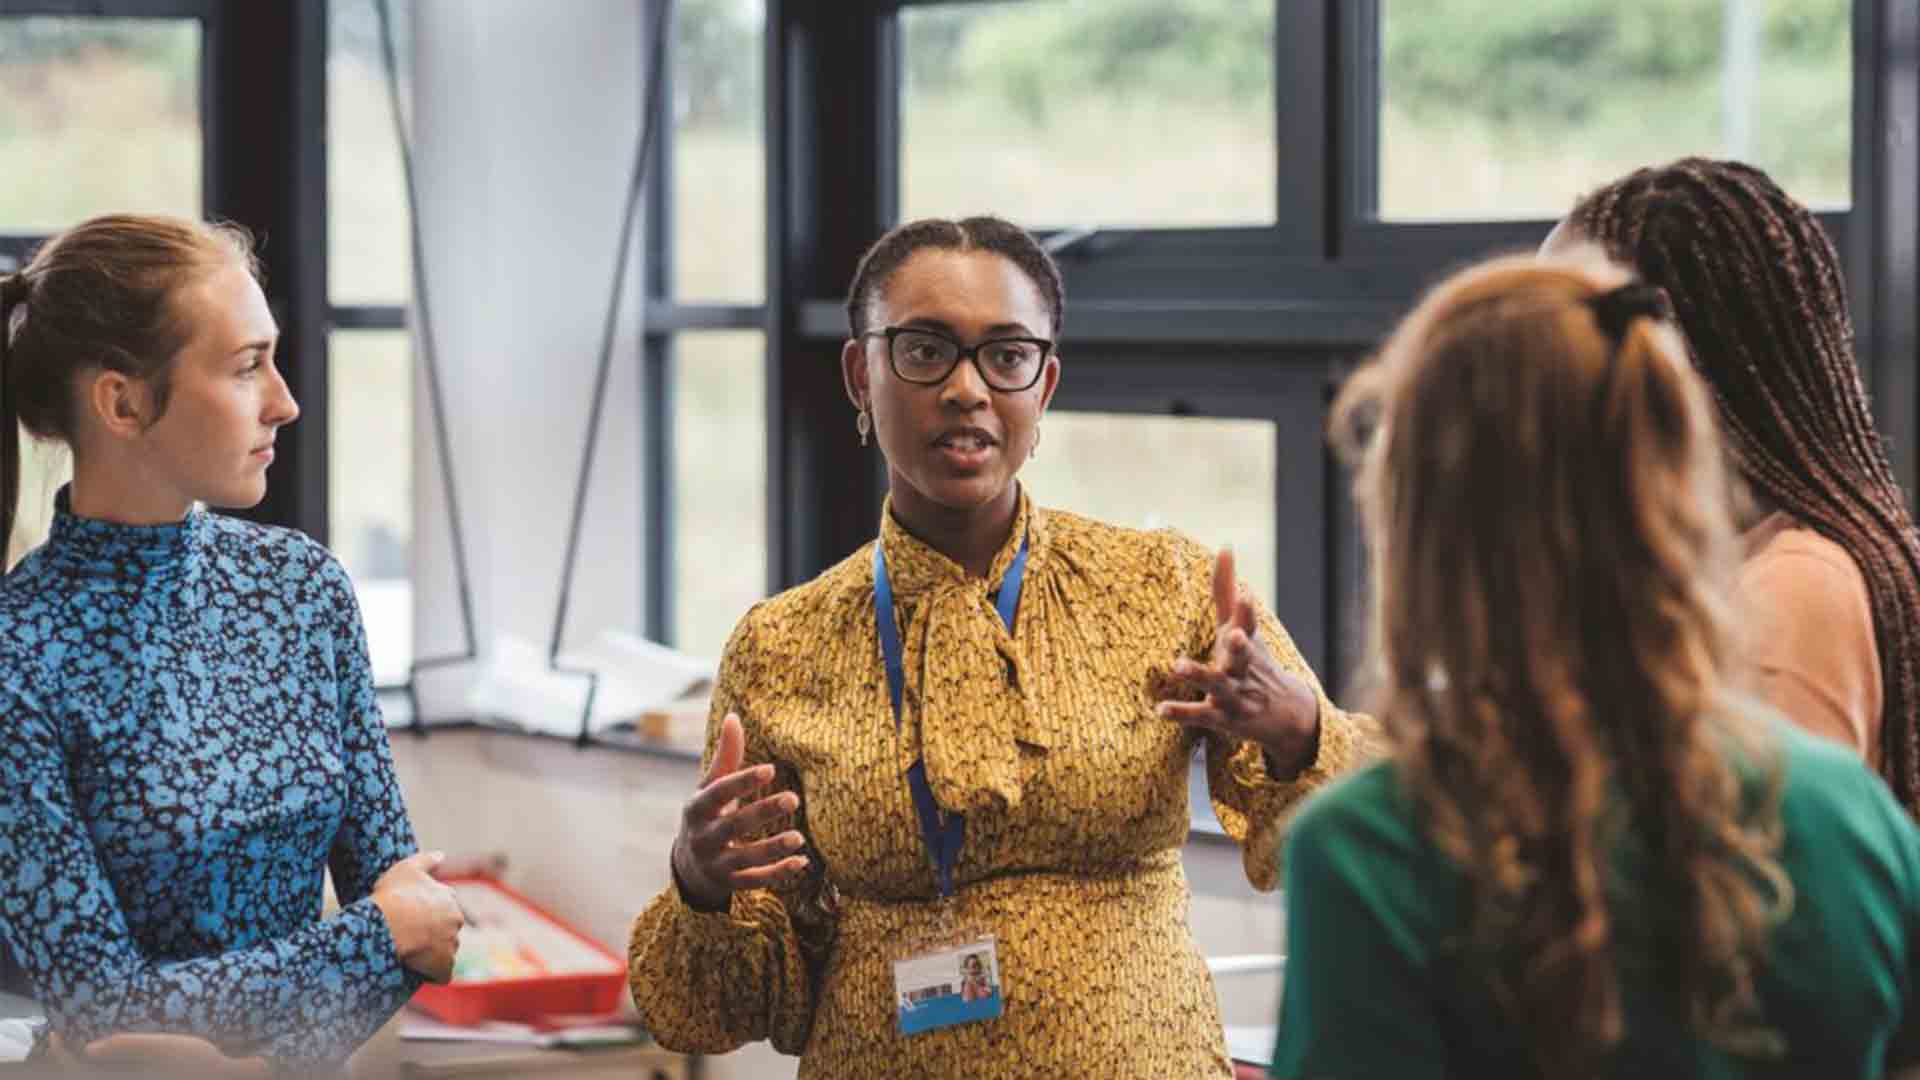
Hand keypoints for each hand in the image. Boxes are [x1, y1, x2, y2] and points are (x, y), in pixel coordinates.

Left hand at [45, 1031, 269, 1075]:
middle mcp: (127, 1079)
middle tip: (63, 1033)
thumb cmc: (197, 1059)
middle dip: (69, 1056)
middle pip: (84, 1074)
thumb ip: (127, 1046)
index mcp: (126, 1077)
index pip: (78, 1071)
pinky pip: (113, 1072)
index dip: (61, 1055)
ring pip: (98, 1074)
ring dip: (84, 1060)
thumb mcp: (164, 1047)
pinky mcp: (145, 1076)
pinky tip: (107, 1048)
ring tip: (82, 1037)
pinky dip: (103, 1063)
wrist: (223, 1073)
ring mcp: (136, 1078)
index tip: (56, 1033)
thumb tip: (89, 1048)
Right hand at [371, 851, 464, 983]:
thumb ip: (426, 860)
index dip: (429, 912)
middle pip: (447, 929)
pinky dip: (434, 974)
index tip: (413, 916)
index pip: (445, 905)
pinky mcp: (446, 965)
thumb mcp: (407, 868)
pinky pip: (443, 973)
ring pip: (446, 951)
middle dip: (434, 933)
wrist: (389, 925)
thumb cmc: (394, 895)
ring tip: (411, 954)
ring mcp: (452, 943)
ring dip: (433, 954)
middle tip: (410, 937)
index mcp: (449, 897)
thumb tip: (442, 854)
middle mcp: (456, 919)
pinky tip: (419, 972)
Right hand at [671, 712, 808, 909]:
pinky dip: (777, 874)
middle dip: (762, 813)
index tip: (770, 769)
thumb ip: (726, 757)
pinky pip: (754, 881)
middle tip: (793, 798)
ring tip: (799, 838)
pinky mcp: (730, 883)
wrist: (689, 865)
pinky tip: (802, 862)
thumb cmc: (708, 814)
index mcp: (697, 808)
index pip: (719, 792)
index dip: (743, 782)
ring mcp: (715, 864)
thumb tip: (733, 716)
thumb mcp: (710, 787)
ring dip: (773, 849)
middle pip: (733, 825)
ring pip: (745, 858)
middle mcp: (703, 837)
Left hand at [1157, 547, 1320, 776]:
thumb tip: (1225, 547)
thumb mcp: (1241, 626)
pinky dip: (1181, 713)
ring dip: (1199, 674)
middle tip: (1235, 634)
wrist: (1286, 713)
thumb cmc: (1253, 661)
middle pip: (1243, 655)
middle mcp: (1243, 668)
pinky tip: (1159, 709)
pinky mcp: (1222, 718)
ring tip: (1177, 665)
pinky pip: (1200, 715)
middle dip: (1240, 645)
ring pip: (1218, 685)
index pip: (1250, 623)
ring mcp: (1234, 694)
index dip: (1247, 609)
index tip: (1245, 593)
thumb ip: (1226, 590)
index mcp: (1247, 643)